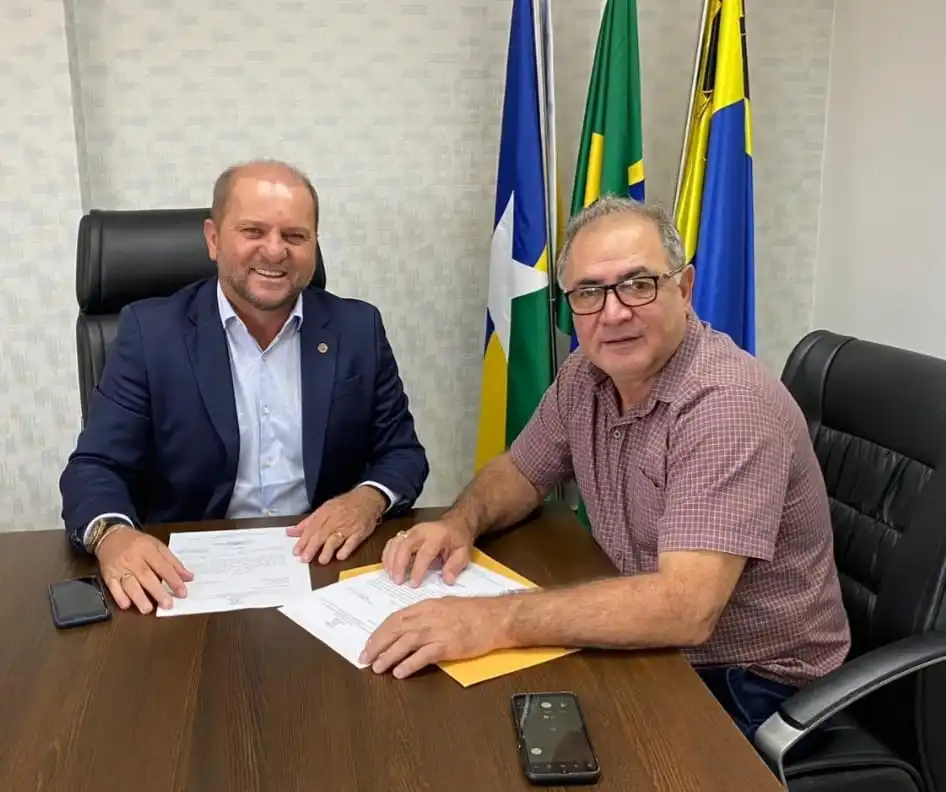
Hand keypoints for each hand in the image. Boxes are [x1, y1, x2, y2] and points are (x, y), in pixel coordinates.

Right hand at [96, 526, 193, 613]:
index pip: (163, 566)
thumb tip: (189, 577)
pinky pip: (112, 587)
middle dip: (157, 592)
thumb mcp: (157, 546)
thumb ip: (173, 562)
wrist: (110, 536)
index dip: (173, 580)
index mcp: (148, 549)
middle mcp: (133, 559)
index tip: (183, 592)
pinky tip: (127, 605)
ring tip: (148, 609)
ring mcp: (119, 568)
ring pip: (129, 584)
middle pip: (146, 576)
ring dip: (138, 597)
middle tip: (168, 604)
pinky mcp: (107, 575)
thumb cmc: (138, 543)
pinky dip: (119, 597)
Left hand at [287, 486, 385, 563]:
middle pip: (322, 535)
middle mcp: (335, 520)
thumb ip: (307, 522)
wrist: (367, 498)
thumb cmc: (344, 505)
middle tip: (305, 559)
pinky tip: (340, 556)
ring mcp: (348, 526)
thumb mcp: (324, 509)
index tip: (296, 551)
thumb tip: (290, 532)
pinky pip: (353, 541)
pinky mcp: (359, 532)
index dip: (303, 540)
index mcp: (325, 513)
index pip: (312, 528)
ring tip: (322, 560)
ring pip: (336, 538)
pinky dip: (346, 549)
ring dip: (328, 550)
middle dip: (312, 547)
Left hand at [360, 596, 509, 677]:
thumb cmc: (475, 612)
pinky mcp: (448, 645)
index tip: (370, 644)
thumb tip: (410, 627)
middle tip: (365, 658)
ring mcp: (437, 630)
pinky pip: (423, 656)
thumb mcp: (446, 605)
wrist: (496, 617)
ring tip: (377, 668)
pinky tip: (399, 672)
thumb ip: (427, 614)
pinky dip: (409, 664)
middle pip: (395, 629)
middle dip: (377, 644)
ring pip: (405, 643)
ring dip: (388, 656)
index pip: (396, 618)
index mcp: (426, 606)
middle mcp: (428, 616)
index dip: (380, 632)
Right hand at [381, 518, 473, 586]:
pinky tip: (388, 567)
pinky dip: (388, 554)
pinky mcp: (406, 533)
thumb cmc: (459, 538)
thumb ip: (455, 566)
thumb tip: (447, 580)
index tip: (413, 584)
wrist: (456, 522)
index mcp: (437, 536)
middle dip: (399, 564)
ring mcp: (412, 531)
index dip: (417, 569)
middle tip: (397, 581)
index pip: (424, 553)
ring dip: (390, 560)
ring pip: (395, 543)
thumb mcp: (464, 552)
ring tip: (391, 576)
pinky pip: (392, 542)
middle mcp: (422, 531)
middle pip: (404, 545)